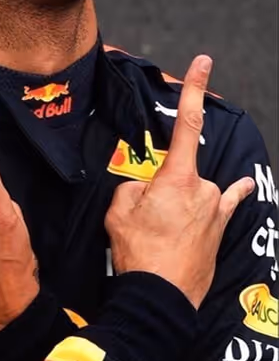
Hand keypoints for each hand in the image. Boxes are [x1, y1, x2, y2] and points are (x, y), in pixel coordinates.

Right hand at [105, 55, 254, 308]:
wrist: (160, 298)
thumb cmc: (138, 252)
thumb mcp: (117, 210)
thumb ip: (132, 188)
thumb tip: (144, 190)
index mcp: (177, 178)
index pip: (187, 123)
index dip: (196, 89)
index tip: (204, 62)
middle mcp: (204, 189)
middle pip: (182, 170)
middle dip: (162, 186)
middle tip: (145, 217)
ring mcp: (216, 210)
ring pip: (194, 192)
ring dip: (177, 203)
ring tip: (159, 235)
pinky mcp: (221, 229)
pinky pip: (225, 204)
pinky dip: (229, 196)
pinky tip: (244, 185)